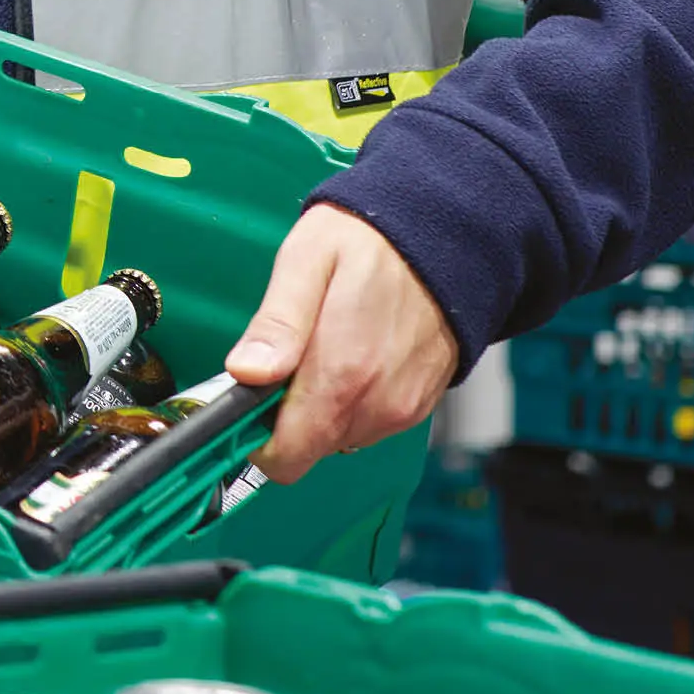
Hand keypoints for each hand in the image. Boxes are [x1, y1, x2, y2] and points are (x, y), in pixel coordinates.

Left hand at [224, 203, 457, 483]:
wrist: (447, 235)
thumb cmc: (373, 242)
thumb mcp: (307, 261)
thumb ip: (276, 324)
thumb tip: (245, 372)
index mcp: (341, 374)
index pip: (285, 457)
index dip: (255, 436)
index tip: (247, 399)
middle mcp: (376, 403)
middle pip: (308, 448)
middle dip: (285, 414)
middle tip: (286, 358)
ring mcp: (400, 408)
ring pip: (336, 436)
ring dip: (320, 404)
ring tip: (326, 344)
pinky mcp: (417, 404)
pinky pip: (367, 421)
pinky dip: (351, 397)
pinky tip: (355, 350)